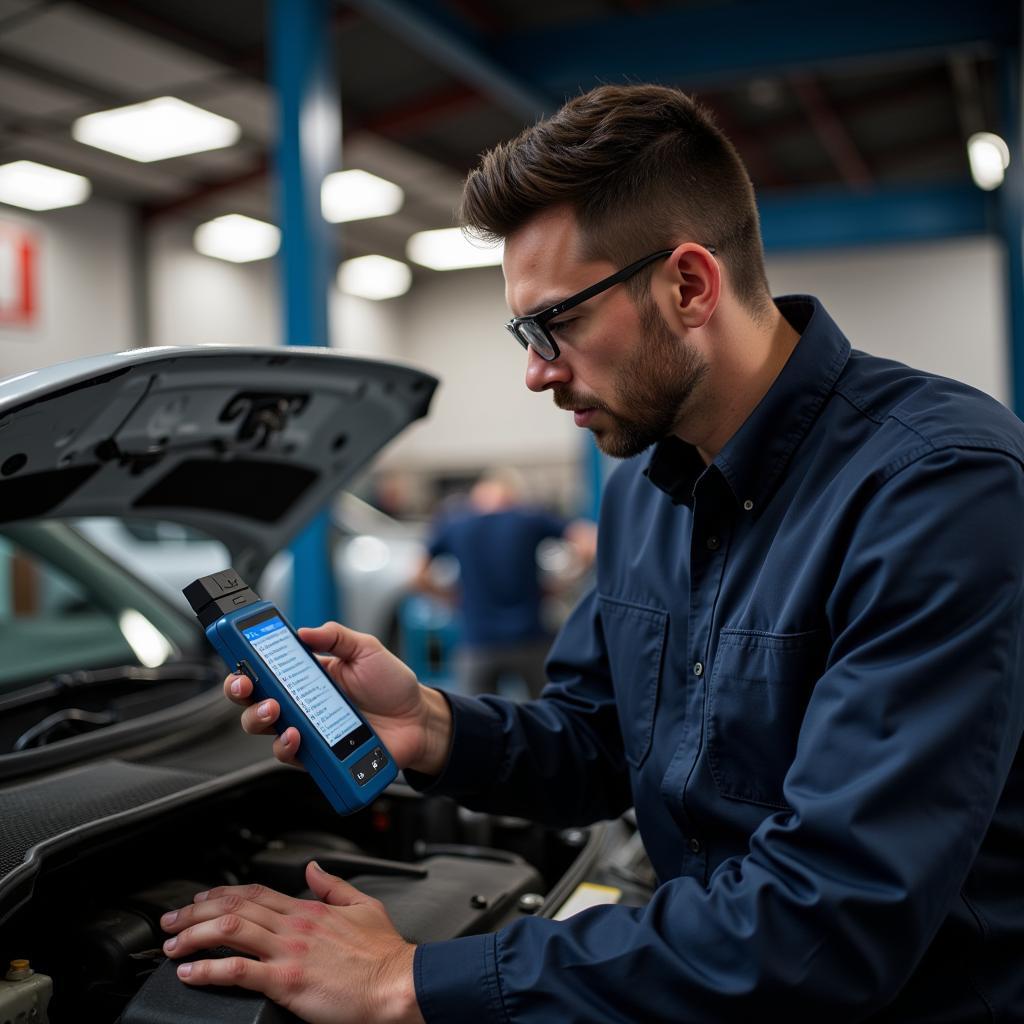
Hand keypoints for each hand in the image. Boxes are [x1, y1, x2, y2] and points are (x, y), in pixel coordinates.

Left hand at [161, 861, 422, 1023]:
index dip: (222, 894)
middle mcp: (294, 926)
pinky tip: (190, 973)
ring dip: (194, 936)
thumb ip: (334, 886)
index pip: (255, 893)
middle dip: (196, 913)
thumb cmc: (384, 955)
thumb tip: (314, 868)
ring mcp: (289, 951)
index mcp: (309, 910)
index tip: (201, 900)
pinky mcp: (286, 980)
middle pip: (234, 908)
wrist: (396, 984)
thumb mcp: (364, 905)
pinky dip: (208, 970)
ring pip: (230, 932)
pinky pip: (238, 971)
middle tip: (170, 922)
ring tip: (171, 946)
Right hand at [223, 621, 451, 775]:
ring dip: (260, 719)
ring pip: (265, 730)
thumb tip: (304, 631)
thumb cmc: (392, 685)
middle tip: (249, 685)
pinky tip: (297, 736)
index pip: (266, 667)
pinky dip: (288, 747)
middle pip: (254, 699)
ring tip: (275, 711)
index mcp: (308, 674)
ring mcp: (308, 729)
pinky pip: (291, 755)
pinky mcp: (319, 754)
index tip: (237, 656)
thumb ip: (336, 636)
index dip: (244, 662)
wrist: (418, 720)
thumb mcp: (367, 649)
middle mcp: (302, 702)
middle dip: (240, 692)